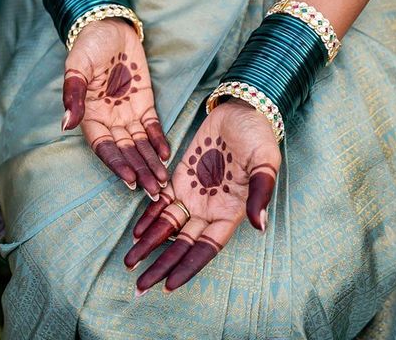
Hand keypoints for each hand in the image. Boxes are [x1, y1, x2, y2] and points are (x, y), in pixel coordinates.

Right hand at [62, 18, 169, 199]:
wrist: (110, 27)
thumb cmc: (90, 46)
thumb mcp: (77, 67)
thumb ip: (73, 95)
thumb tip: (66, 124)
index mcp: (91, 116)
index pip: (104, 147)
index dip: (117, 163)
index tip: (130, 180)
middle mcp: (110, 120)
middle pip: (126, 151)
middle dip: (139, 171)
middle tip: (154, 191)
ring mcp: (128, 113)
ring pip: (140, 144)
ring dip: (151, 162)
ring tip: (163, 181)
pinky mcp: (145, 103)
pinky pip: (152, 126)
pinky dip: (159, 140)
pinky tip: (167, 155)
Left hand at [124, 98, 280, 293]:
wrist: (239, 110)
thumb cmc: (258, 137)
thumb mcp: (265, 162)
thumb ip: (260, 192)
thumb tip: (259, 226)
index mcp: (230, 210)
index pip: (206, 247)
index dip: (188, 266)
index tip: (168, 286)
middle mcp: (209, 208)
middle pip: (183, 243)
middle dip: (162, 264)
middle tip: (139, 286)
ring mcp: (193, 193)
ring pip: (168, 225)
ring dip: (150, 243)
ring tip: (130, 261)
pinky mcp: (180, 177)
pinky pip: (162, 201)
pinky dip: (149, 216)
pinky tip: (136, 231)